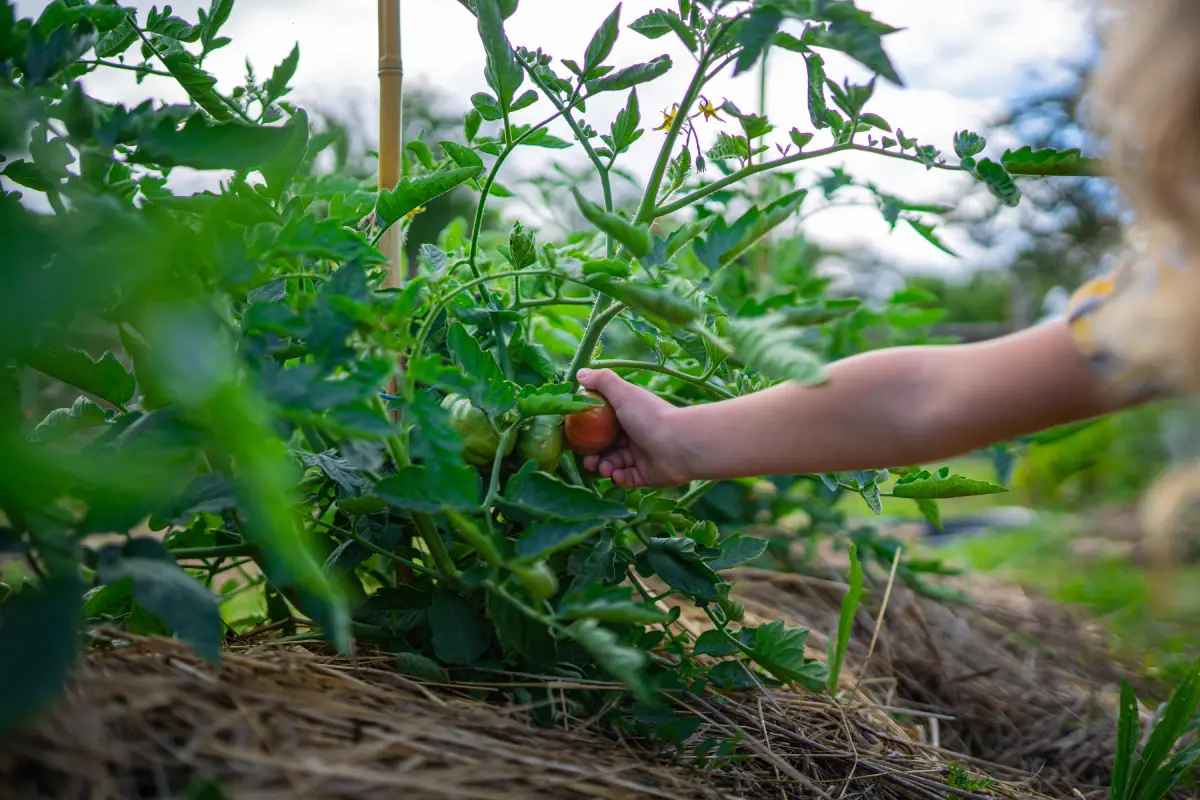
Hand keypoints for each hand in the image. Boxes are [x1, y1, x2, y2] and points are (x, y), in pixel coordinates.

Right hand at [575, 368, 696, 488]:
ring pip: (614, 463)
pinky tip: (615, 475)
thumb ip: (602, 381)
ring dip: (603, 467)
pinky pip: (626, 478)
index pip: (603, 423)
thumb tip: (580, 373)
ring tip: (602, 468)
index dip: (588, 430)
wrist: (680, 445)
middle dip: (593, 454)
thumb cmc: (649, 416)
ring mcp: (641, 455)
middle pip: (606, 446)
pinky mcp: (646, 474)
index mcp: (629, 415)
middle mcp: (634, 434)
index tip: (576, 436)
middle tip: (587, 460)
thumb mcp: (623, 393)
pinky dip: (618, 478)